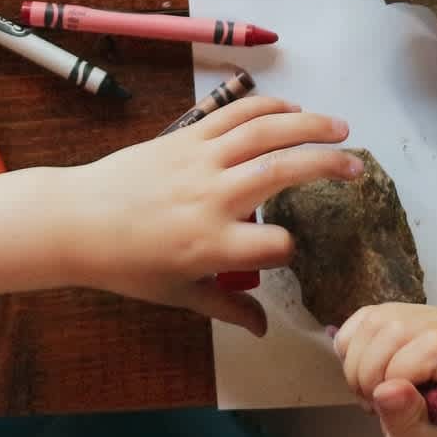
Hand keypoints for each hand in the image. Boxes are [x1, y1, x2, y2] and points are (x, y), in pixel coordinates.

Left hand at [57, 96, 358, 335]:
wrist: (78, 220)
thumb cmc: (128, 264)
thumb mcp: (178, 294)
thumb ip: (227, 309)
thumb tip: (266, 330)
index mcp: (212, 245)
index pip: (274, 245)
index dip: (291, 248)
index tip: (291, 249)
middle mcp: (212, 197)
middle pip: (282, 172)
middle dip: (326, 166)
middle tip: (358, 167)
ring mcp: (201, 160)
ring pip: (264, 132)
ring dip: (308, 124)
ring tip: (341, 127)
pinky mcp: (187, 136)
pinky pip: (234, 114)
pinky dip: (267, 106)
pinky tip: (293, 108)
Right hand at [334, 303, 436, 436]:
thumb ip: (407, 420)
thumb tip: (387, 390)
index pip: (435, 345)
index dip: (400, 370)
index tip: (387, 403)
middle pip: (399, 328)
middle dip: (371, 369)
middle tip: (372, 403)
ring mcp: (432, 315)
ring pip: (377, 319)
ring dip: (358, 360)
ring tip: (369, 392)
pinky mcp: (407, 312)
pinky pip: (366, 316)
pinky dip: (351, 345)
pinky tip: (363, 373)